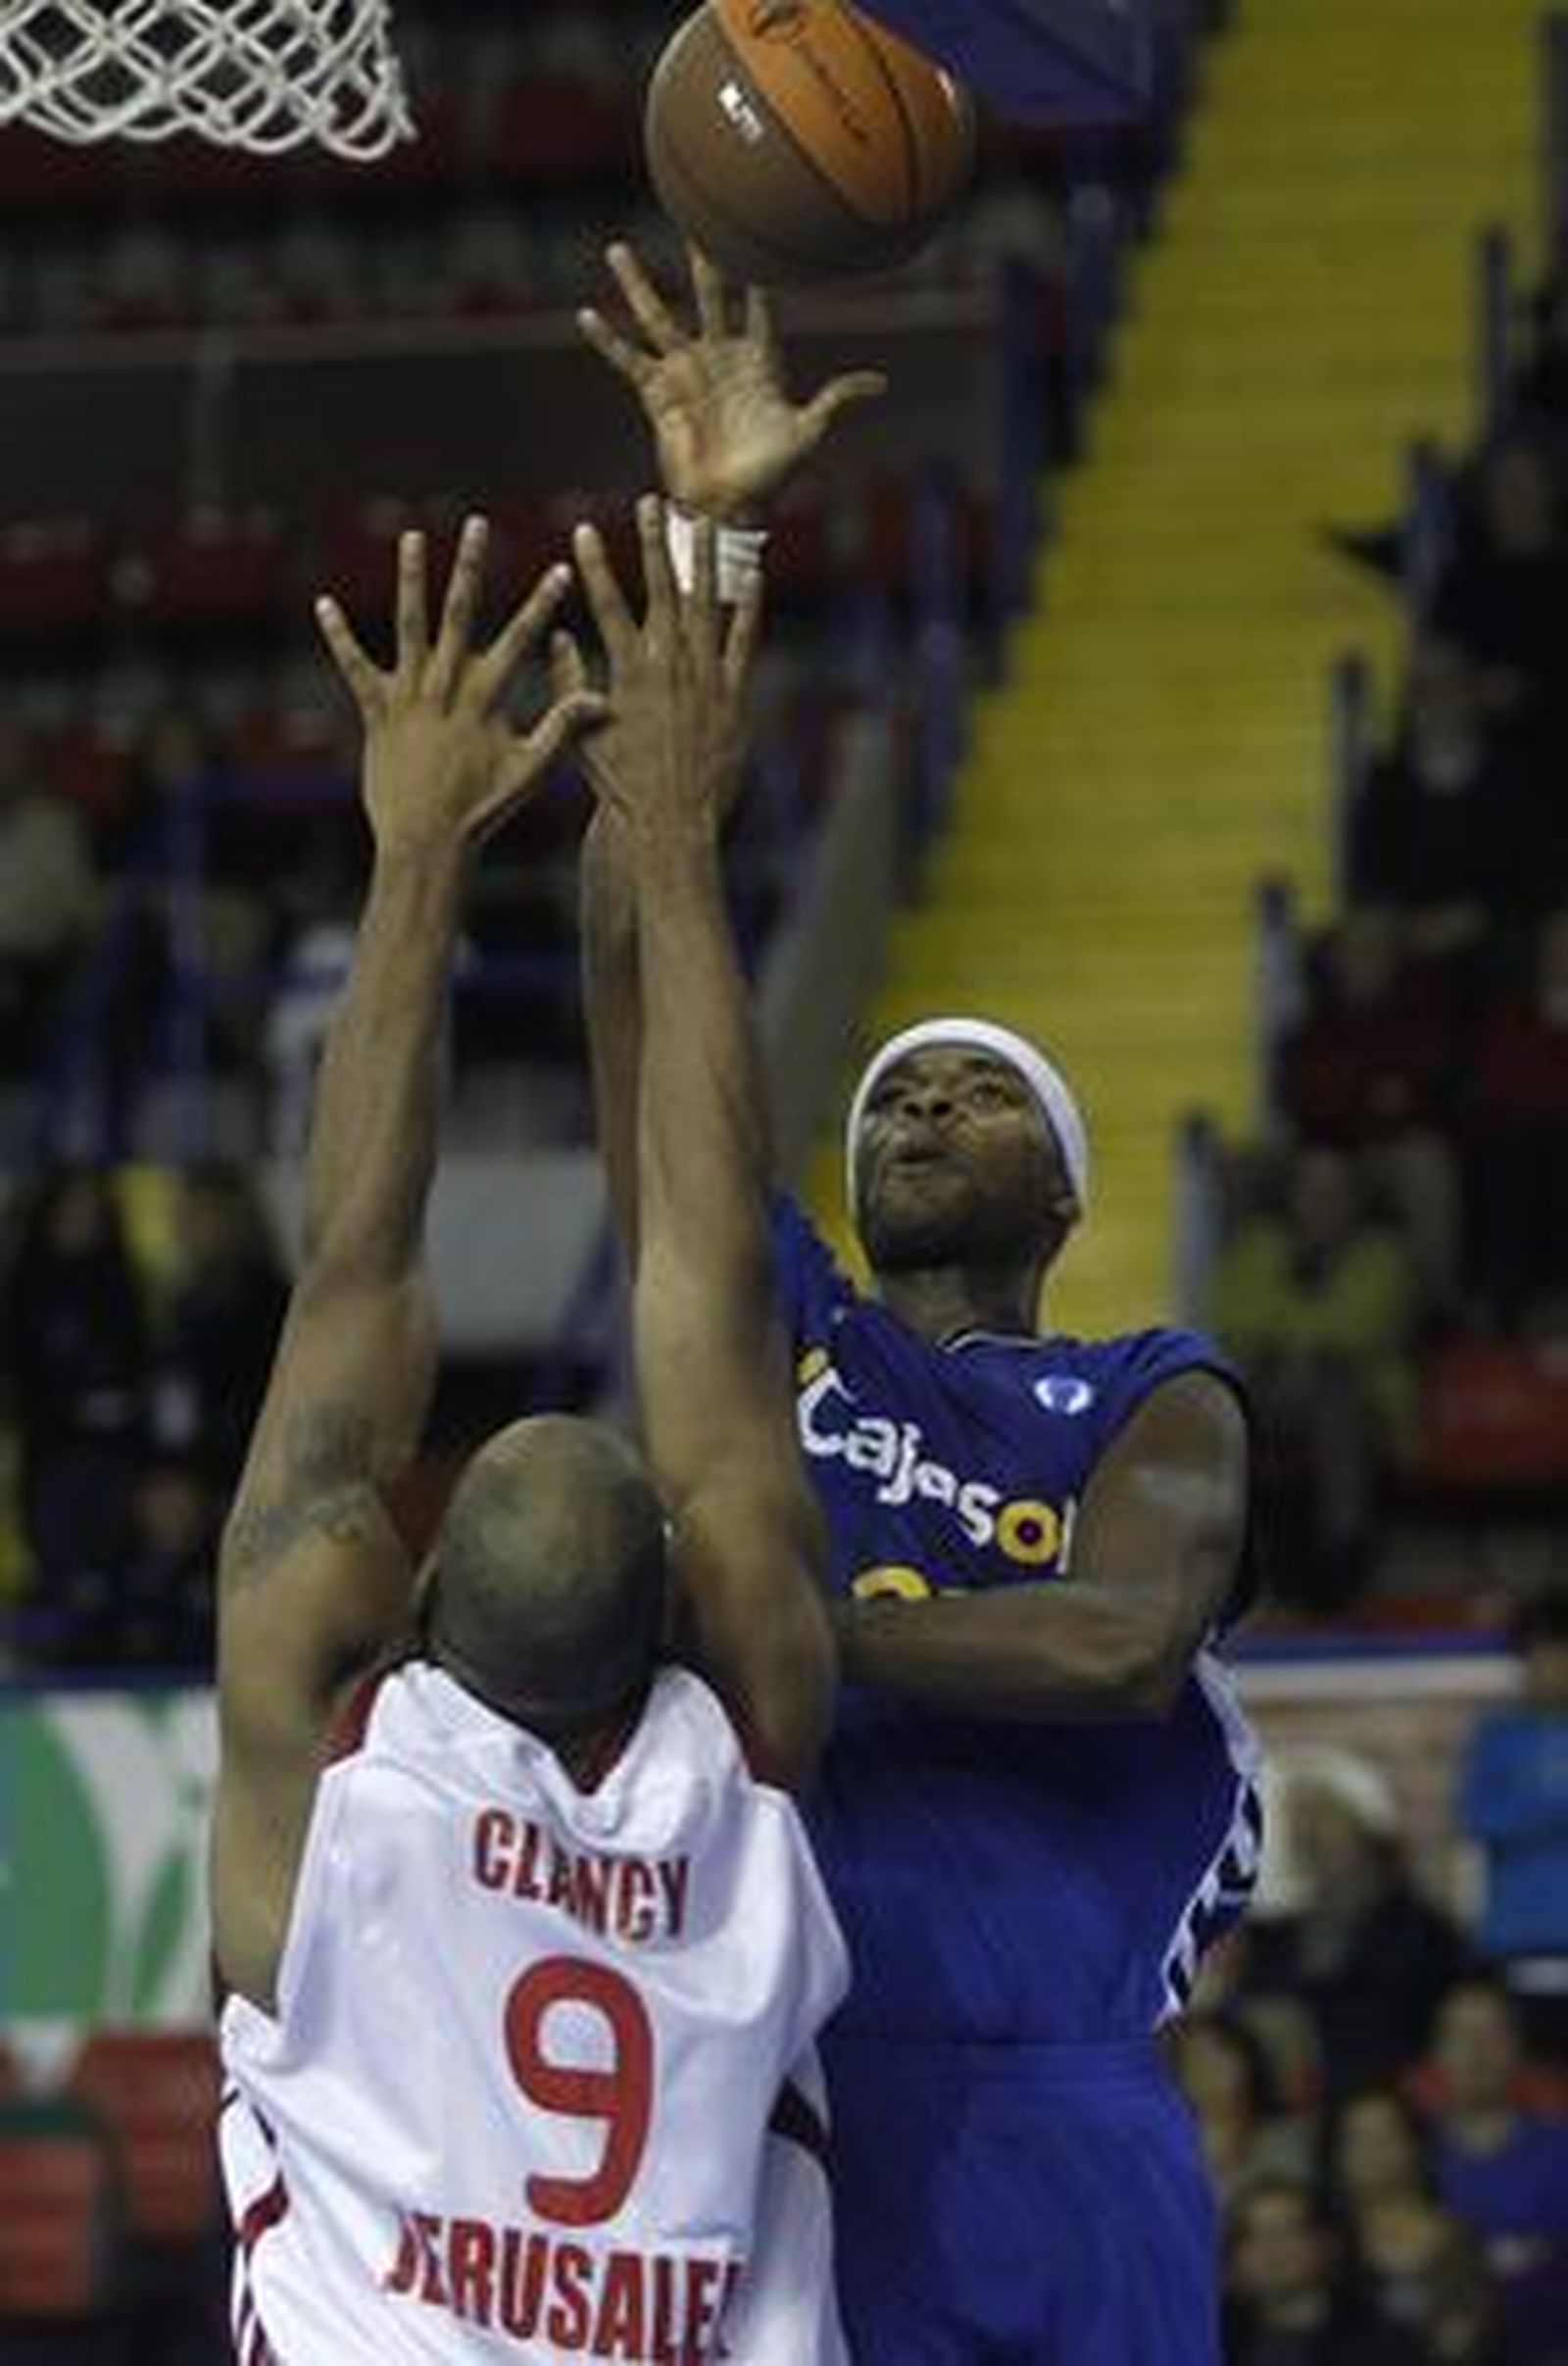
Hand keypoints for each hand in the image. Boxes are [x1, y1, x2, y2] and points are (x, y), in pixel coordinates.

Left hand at [316, 517, 604, 862]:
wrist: (426, 841)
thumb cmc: (481, 810)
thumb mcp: (529, 770)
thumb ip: (561, 728)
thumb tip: (600, 701)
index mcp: (486, 697)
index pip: (521, 638)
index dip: (543, 603)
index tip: (561, 569)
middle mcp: (445, 686)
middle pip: (460, 613)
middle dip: (471, 566)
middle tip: (477, 524)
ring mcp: (408, 695)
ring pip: (408, 625)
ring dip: (411, 578)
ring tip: (412, 537)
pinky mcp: (375, 712)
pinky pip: (354, 667)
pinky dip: (339, 636)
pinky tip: (323, 604)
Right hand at [558, 497, 761, 846]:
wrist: (668, 822)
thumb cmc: (620, 786)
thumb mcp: (580, 735)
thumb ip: (567, 682)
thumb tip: (556, 636)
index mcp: (626, 672)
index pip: (607, 604)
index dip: (594, 565)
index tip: (583, 529)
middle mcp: (667, 667)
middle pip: (660, 590)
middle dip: (652, 543)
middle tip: (650, 504)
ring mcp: (704, 678)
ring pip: (706, 605)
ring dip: (703, 561)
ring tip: (704, 525)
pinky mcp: (734, 695)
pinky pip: (744, 642)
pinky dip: (748, 608)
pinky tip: (753, 576)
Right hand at [578, 242, 884, 522]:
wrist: (731, 506)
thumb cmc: (772, 474)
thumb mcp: (808, 432)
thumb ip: (836, 401)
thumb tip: (879, 385)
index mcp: (757, 361)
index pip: (758, 305)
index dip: (758, 274)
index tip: (754, 231)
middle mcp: (718, 358)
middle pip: (707, 295)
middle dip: (702, 259)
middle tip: (694, 216)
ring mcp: (685, 373)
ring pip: (657, 318)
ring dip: (637, 285)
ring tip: (616, 250)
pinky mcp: (657, 395)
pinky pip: (628, 362)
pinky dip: (607, 341)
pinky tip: (585, 316)